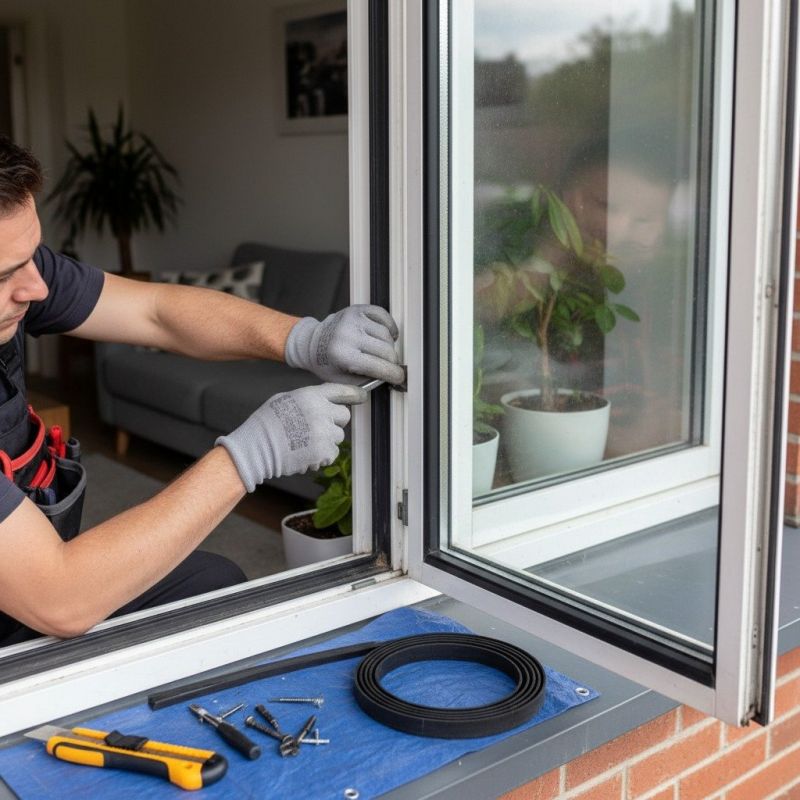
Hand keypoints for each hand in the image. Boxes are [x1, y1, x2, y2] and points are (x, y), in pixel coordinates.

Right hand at [215, 383, 366, 491]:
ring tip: (306, 442)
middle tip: (318, 427)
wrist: (256, 448)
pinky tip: (305, 452)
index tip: (360, 396)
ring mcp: (324, 433)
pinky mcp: (324, 452)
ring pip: (338, 437)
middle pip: (344, 416)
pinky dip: (323, 455)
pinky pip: (332, 453)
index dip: (352, 394)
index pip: (341, 391)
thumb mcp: (285, 399)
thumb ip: (309, 398)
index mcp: (312, 396)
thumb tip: (324, 401)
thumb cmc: (267, 424)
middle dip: (335, 421)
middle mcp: (322, 412)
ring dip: (327, 440)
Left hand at [284, 304, 404, 384]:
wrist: (313, 343)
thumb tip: (390, 378)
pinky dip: (389, 327)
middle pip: (386, 350)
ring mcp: (352, 319)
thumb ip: (367, 381)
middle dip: (392, 362)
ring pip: (387, 334)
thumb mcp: (343, 381)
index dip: (394, 374)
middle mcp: (347, 334)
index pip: (379, 366)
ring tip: (382, 352)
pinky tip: (386, 336)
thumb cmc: (328, 364)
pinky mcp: (357, 309)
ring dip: (389, 346)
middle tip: (389, 367)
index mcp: (342, 355)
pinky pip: (383, 316)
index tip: (399, 377)